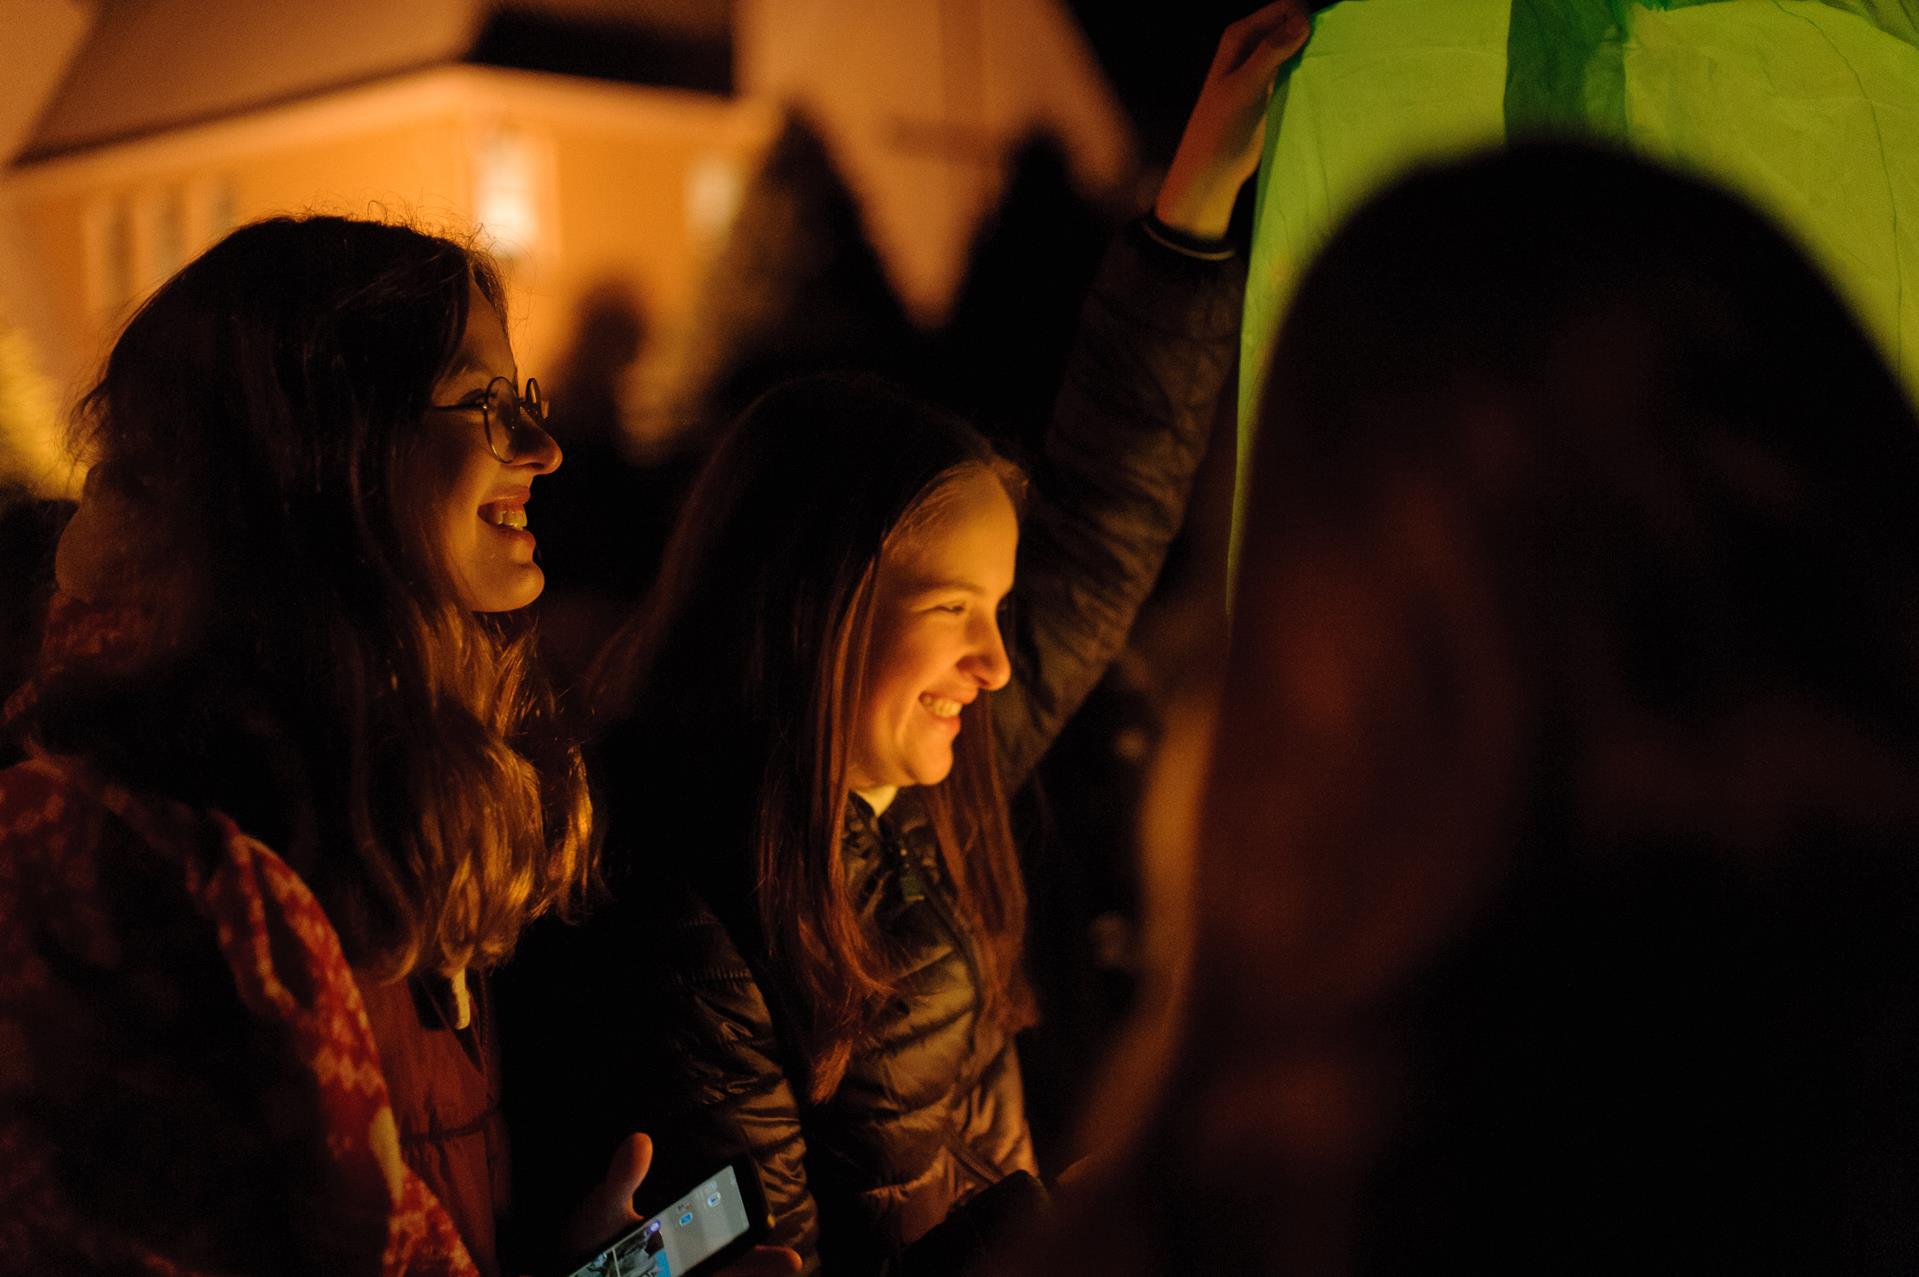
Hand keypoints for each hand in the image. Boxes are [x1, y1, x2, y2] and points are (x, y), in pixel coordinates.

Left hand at [563, 1133, 801, 1275]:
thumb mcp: (605, 1207)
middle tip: (792, 1263)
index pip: (724, 1246)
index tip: (781, 1240)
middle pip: (726, 1272)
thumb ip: (623, 1177)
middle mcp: (681, 1269)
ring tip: (770, 1261)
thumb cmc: (590, 1239)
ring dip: (731, 1273)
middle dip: (754, 1268)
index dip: (752, 1248)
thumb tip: (640, 1140)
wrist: (564, 1267)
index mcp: (681, 1245)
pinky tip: (686, 1275)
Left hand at [1154, 1, 1312, 239]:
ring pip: (1296, 46)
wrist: (1213, 167)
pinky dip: (1309, 69)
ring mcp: (1263, 67)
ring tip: (1327, 66)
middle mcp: (1251, 46)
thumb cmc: (1221, 127)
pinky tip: (1320, 80)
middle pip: (1292, 24)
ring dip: (1312, 52)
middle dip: (1312, 32)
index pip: (1285, 9)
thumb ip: (1271, 52)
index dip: (1306, 17)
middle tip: (1328, 54)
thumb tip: (1303, 19)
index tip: (1324, 38)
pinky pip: (1296, 68)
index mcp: (1240, 37)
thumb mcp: (1246, 85)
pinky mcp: (1272, 88)